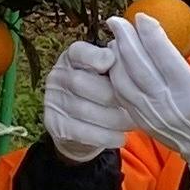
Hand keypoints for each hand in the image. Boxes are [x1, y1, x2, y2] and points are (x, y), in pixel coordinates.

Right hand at [39, 38, 129, 163]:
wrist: (79, 127)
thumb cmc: (100, 91)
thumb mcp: (106, 74)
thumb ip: (117, 65)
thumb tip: (136, 60)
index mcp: (71, 58)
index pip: (78, 52)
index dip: (94, 56)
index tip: (112, 61)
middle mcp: (58, 77)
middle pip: (81, 82)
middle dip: (112, 96)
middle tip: (136, 105)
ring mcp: (53, 101)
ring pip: (83, 109)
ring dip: (112, 119)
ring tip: (132, 123)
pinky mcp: (55, 125)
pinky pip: (81, 132)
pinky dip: (104, 136)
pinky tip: (120, 137)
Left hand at [108, 7, 189, 180]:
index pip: (164, 56)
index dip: (150, 34)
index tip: (142, 16)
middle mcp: (167, 103)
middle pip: (138, 67)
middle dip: (125, 40)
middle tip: (117, 20)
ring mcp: (152, 114)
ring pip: (125, 82)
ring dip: (116, 58)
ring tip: (114, 38)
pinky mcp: (143, 122)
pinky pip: (123, 97)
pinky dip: (115, 77)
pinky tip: (116, 63)